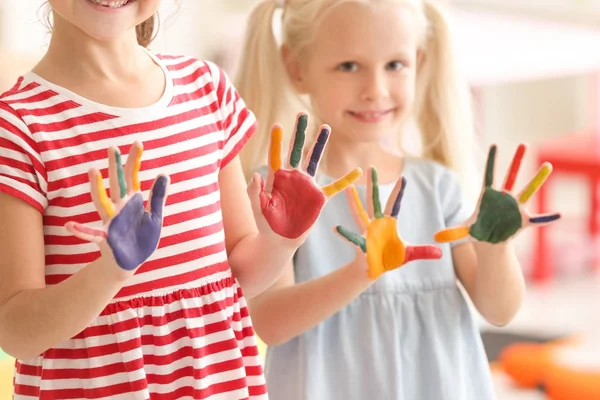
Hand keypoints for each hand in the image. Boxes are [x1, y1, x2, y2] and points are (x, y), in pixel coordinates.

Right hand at [64, 142, 169, 270]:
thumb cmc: (143, 237)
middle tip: (112, 146)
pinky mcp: (106, 238)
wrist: (132, 261)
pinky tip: (69, 226)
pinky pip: (91, 233)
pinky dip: (81, 231)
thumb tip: (164, 174)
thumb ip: (158, 197)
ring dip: (96, 187)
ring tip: (93, 171)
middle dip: (115, 166)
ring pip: (102, 201)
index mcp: (132, 201)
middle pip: (117, 183)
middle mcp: (119, 207)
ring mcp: (111, 221)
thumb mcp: (156, 216)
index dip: (135, 160)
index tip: (137, 142)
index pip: (133, 177)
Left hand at [248, 112, 361, 239]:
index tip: (277, 126)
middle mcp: (293, 177)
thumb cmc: (265, 224)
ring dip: (320, 144)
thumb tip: (255, 174)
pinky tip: (358, 171)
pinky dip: (346, 180)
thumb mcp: (257, 207)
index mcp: (276, 178)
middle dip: (300, 132)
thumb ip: (255, 191)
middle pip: (297, 150)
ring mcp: (307, 186)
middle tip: (302, 114)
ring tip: (325, 127)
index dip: (277, 141)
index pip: (276, 155)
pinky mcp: (319, 198)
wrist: (279, 240)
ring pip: (315, 160)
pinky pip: (335, 187)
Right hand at [335, 167, 441, 278]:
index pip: (395, 204)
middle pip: (374, 200)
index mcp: (389, 223)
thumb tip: (441, 252)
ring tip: (348, 187)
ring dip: (354, 201)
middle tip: (370, 167)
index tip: (403, 178)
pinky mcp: (361, 243)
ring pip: (359, 212)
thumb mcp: (409, 254)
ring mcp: (366, 231)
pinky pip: (352, 237)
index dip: (398, 192)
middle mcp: (376, 223)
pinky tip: (335, 228)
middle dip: (373, 184)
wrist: (373, 270)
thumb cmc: (389, 259)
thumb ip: (423, 251)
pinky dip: (344, 233)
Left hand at [434, 144, 560, 243]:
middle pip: (511, 176)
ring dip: (538, 179)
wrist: (490, 243)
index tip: (494, 144)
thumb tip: (435, 237)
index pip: (490, 174)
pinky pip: (538, 219)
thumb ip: (452, 232)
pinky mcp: (523, 220)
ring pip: (528, 190)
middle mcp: (504, 198)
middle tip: (523, 144)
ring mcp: (515, 207)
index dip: (492, 160)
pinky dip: (548, 218)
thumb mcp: (464, 231)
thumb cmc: (478, 232)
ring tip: (548, 165)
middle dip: (517, 160)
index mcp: (489, 196)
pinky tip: (559, 215)